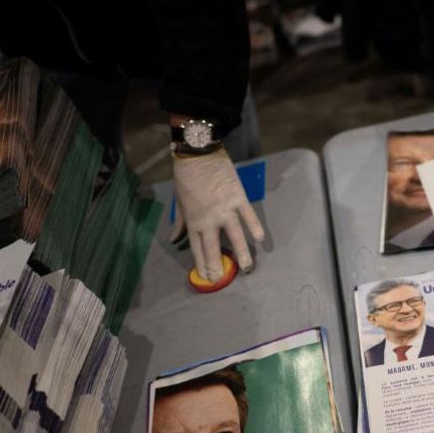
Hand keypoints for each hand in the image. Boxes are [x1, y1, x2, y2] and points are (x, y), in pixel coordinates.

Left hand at [170, 147, 264, 281]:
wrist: (197, 154)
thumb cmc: (186, 177)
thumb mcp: (180, 202)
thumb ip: (180, 223)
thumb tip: (173, 239)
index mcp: (193, 220)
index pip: (198, 247)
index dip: (202, 263)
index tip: (207, 277)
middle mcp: (209, 219)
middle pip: (213, 246)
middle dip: (218, 264)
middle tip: (223, 279)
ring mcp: (225, 209)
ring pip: (234, 234)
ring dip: (241, 251)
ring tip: (247, 267)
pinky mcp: (238, 197)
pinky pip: (248, 215)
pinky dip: (254, 226)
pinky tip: (260, 239)